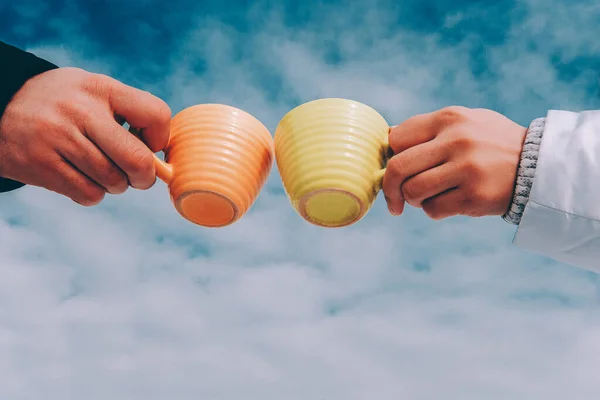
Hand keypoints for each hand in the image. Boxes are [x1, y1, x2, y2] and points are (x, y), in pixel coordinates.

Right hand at [0, 67, 170, 204]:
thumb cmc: (63, 105)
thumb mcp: (93, 92)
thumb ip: (129, 115)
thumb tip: (161, 161)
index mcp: (101, 88)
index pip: (156, 115)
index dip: (160, 138)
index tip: (147, 144)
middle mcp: (80, 111)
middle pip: (137, 160)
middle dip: (145, 177)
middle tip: (138, 177)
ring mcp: (58, 138)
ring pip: (113, 182)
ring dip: (116, 186)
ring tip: (103, 173)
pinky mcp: (41, 165)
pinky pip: (88, 194)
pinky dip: (93, 194)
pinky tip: (83, 179)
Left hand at [382, 106, 526, 219]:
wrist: (537, 165)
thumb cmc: (490, 143)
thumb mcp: (464, 121)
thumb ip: (428, 128)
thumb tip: (388, 139)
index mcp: (449, 119)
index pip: (396, 139)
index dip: (391, 156)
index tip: (395, 168)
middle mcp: (456, 141)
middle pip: (398, 168)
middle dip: (390, 188)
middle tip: (394, 199)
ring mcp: (466, 170)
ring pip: (413, 192)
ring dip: (412, 200)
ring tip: (425, 198)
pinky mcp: (475, 196)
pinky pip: (433, 210)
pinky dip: (433, 211)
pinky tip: (448, 203)